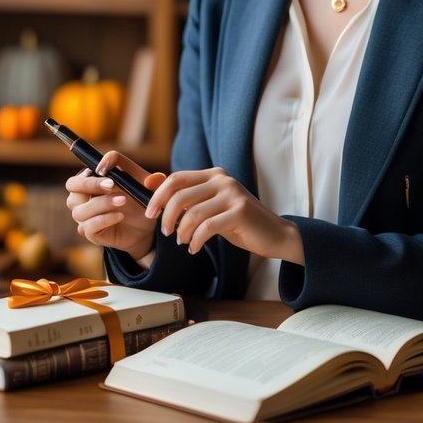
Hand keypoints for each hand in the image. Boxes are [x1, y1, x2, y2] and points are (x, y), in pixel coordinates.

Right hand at [65, 151, 166, 263]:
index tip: (107, 168)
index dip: (97, 163)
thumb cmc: (142, 203)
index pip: (89, 162)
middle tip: (110, 184)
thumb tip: (154, 179)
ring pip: (79, 208)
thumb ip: (155, 183)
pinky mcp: (90, 231)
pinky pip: (87, 226)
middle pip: (72, 184)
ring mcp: (86, 213)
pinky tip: (119, 216)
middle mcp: (87, 193)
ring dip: (101, 203)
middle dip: (88, 183)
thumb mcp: (152, 191)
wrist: (145, 230)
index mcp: (98, 176)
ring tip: (123, 201)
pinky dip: (103, 220)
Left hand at [144, 168, 303, 262]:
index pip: (176, 179)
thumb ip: (187, 197)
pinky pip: (207, 228)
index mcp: (214, 175)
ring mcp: (233, 195)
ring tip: (182, 242)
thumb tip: (149, 183)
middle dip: (166, 217)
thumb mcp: (210, 206)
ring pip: (193, 213)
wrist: (273, 234)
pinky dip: (195, 240)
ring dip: (182, 232)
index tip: (150, 214)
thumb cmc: (238, 222)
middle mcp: (223, 180)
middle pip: (180, 195)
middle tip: (166, 232)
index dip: (158, 196)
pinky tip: (194, 248)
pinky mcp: (240, 212)